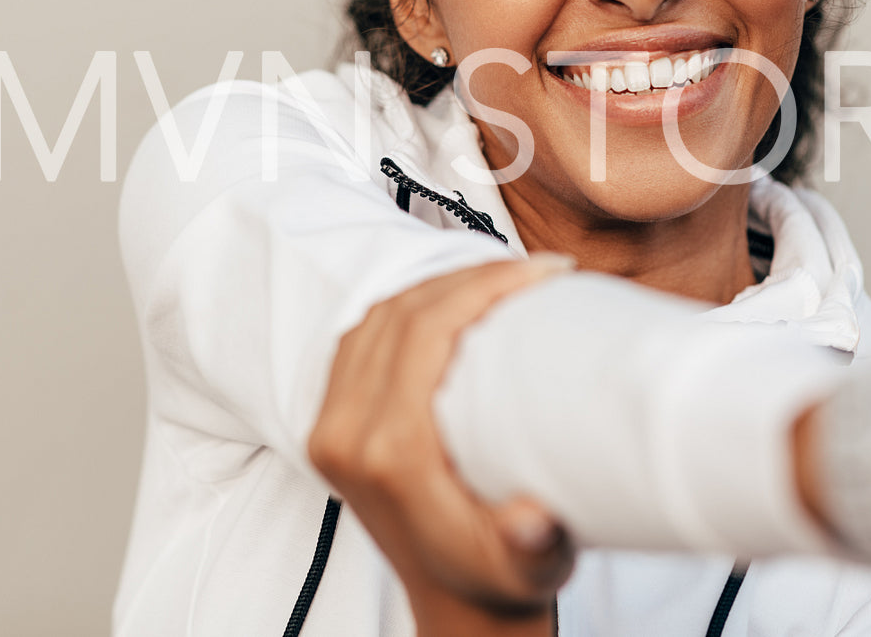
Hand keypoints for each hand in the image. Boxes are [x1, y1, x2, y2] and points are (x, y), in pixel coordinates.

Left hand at [308, 255, 578, 632]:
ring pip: (378, 318)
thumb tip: (532, 523)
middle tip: (533, 269)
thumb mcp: (529, 571)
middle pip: (401, 313)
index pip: (426, 331)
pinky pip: (360, 339)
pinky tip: (452, 302)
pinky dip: (407, 308)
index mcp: (387, 453)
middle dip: (471, 275)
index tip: (541, 271)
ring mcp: (330, 428)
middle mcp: (346, 435)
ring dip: (439, 285)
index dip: (483, 283)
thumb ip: (531, 550)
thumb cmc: (499, 580)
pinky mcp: (330, 424)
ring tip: (502, 276)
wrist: (459, 610)